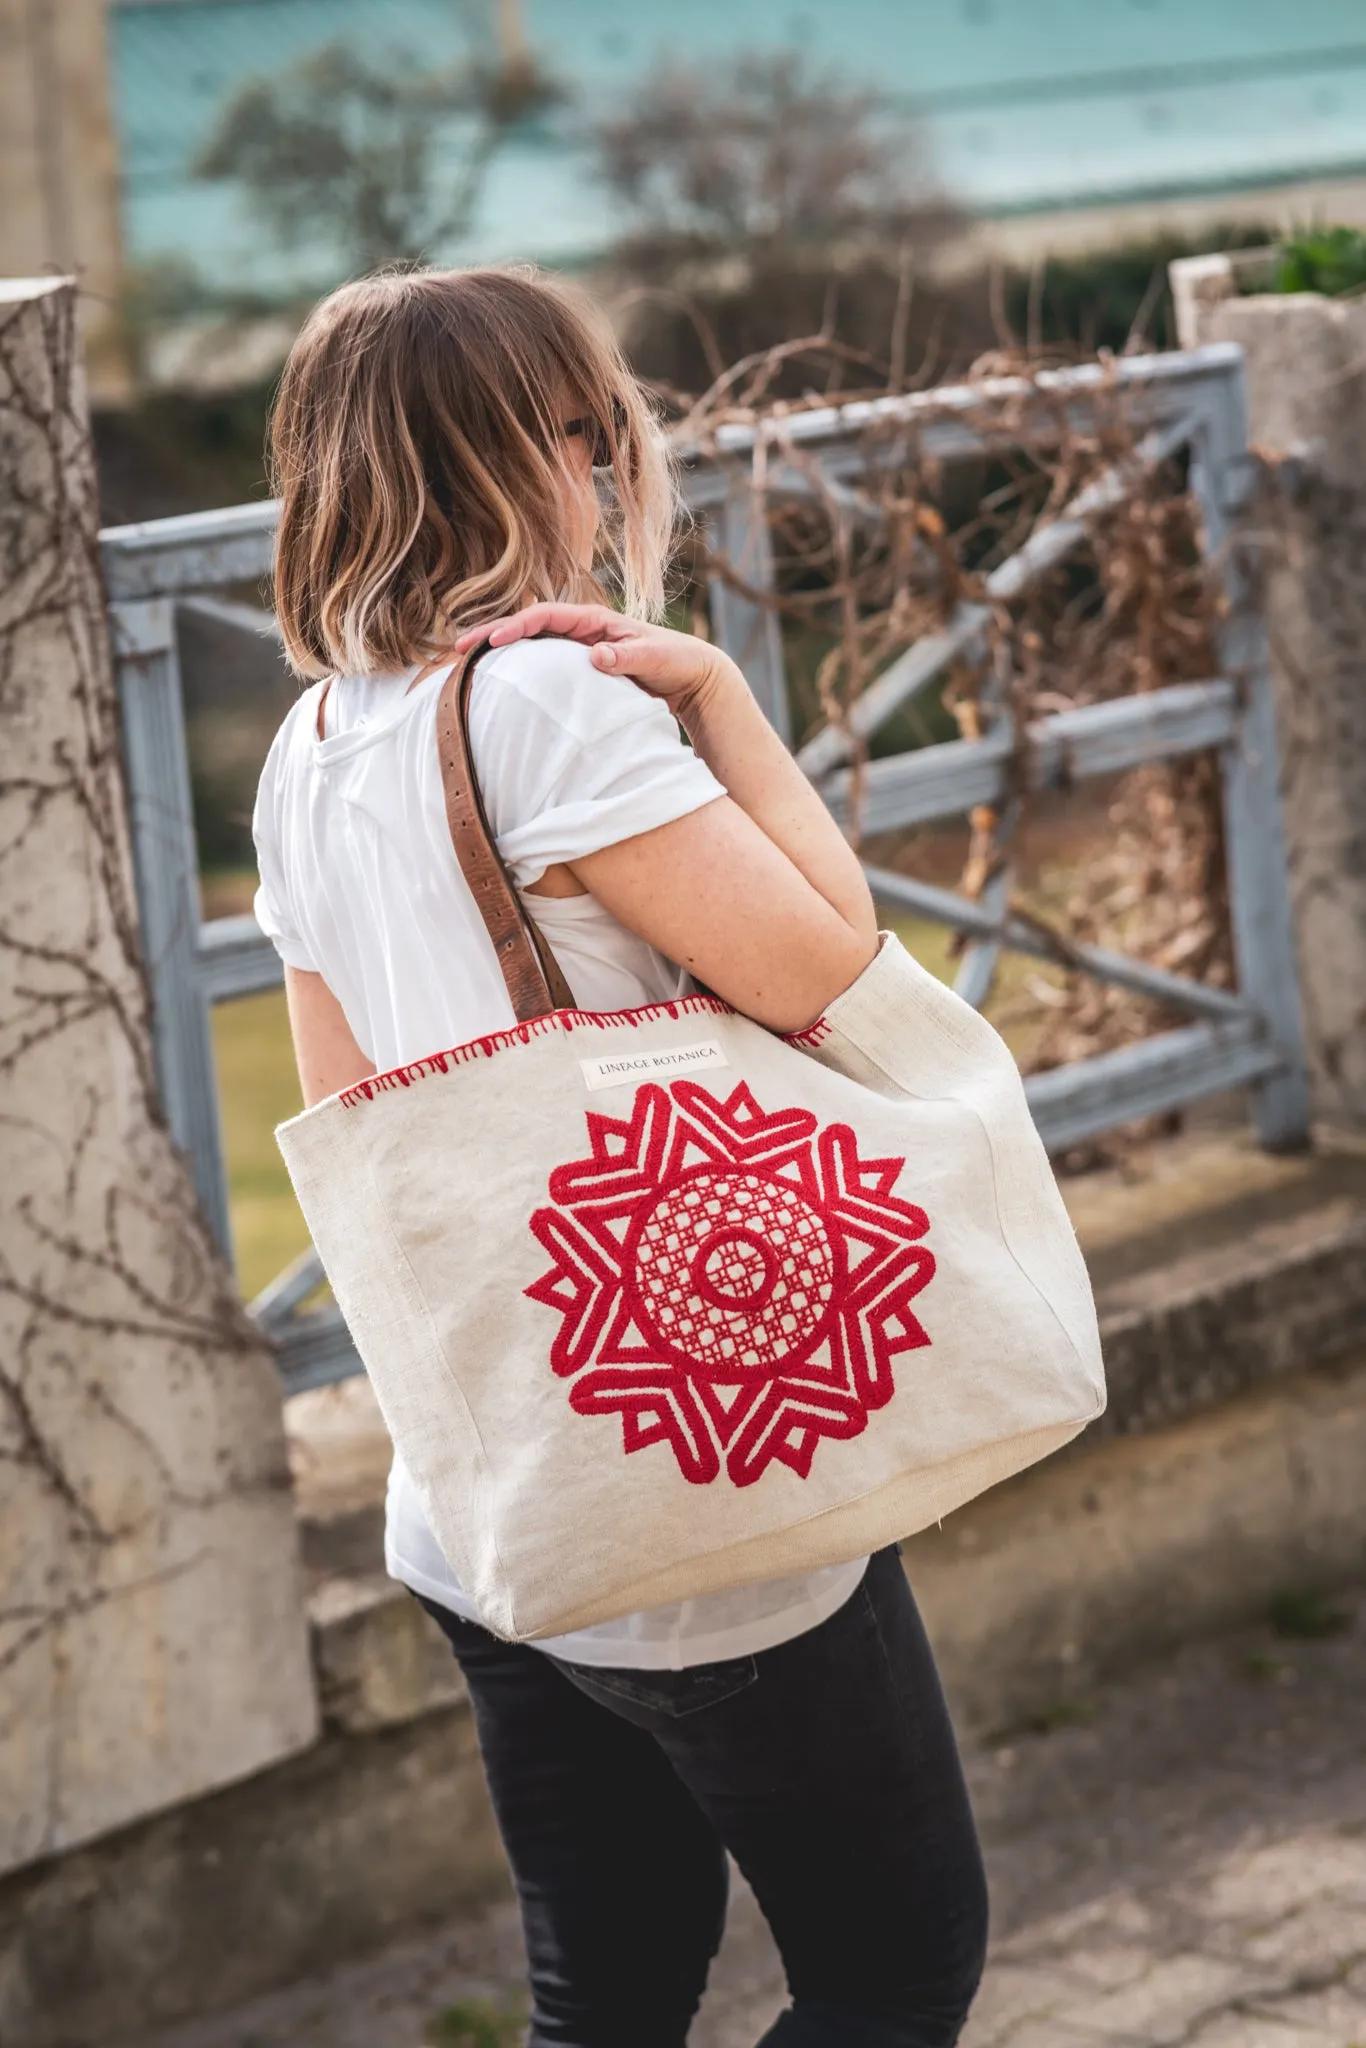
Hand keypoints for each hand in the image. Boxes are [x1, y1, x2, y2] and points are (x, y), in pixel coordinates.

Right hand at [452, 603, 740, 719]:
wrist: (691, 674)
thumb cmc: (677, 661)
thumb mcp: (657, 657)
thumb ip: (629, 655)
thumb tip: (596, 656)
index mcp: (595, 621)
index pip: (546, 618)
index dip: (516, 627)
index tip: (492, 643)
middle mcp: (582, 631)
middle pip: (527, 628)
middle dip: (491, 635)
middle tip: (456, 650)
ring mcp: (578, 650)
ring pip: (529, 648)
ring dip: (498, 654)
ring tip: (464, 667)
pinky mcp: (579, 670)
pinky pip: (541, 666)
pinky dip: (517, 671)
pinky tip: (498, 687)